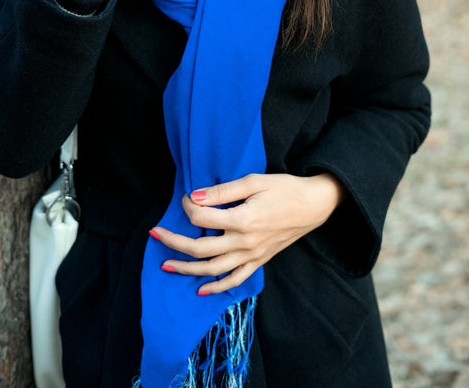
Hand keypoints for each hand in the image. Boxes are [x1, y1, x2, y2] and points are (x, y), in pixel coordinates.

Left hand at [150, 172, 345, 294]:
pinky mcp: (259, 261)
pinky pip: (235, 279)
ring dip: (187, 268)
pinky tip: (200, 288)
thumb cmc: (284, 188)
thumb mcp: (254, 181)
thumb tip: (194, 196)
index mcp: (243, 219)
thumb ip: (222, 191)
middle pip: (201, 249)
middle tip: (155, 234)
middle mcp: (245, 242)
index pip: (203, 217)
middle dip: (174, 242)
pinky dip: (217, 287)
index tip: (185, 196)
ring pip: (213, 269)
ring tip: (166, 265)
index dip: (188, 206)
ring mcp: (252, 255)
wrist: (314, 204)